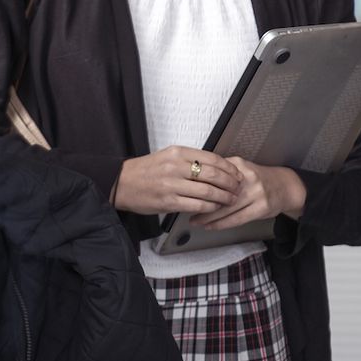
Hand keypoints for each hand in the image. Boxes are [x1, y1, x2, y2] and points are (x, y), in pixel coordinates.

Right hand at [114, 146, 243, 215]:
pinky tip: (215, 207)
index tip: (236, 173)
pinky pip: (196, 205)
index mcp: (178, 153)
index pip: (211, 158)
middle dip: (230, 182)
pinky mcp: (169, 202)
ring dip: (223, 196)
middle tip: (238, 187)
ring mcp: (172, 185)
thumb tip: (214, 166)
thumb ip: (189, 159)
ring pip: (207, 191)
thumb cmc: (146, 170)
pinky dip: (209, 207)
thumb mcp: (168, 156)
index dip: (228, 167)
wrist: (122, 183)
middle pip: (213, 174)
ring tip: (231, 199)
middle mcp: (176, 167)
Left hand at [190, 157, 304, 230]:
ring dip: (209, 217)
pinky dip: (222, 224)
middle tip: (187, 210)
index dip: (199, 185)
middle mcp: (247, 177)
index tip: (186, 191)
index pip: (214, 175)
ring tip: (195, 221)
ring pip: (227, 208)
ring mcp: (256, 193)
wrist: (284, 186)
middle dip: (201, 203)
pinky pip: (237, 218)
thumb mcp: (241, 168)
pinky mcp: (261, 207)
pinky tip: (211, 226)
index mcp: (239, 164)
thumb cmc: (258, 179)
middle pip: (219, 192)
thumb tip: (196, 179)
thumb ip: (222, 172)